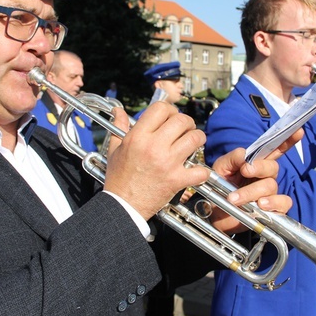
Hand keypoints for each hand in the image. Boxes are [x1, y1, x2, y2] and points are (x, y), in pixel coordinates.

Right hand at [104, 102, 207, 219]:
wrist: (123, 206)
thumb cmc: (118, 178)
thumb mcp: (115, 149)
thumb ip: (119, 127)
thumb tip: (118, 111)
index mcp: (138, 137)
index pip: (161, 109)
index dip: (169, 110)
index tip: (171, 117)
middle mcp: (154, 146)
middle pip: (182, 120)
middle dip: (187, 123)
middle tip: (186, 129)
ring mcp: (168, 163)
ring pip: (195, 139)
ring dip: (198, 139)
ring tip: (193, 144)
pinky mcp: (177, 180)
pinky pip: (200, 170)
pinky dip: (201, 171)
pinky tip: (195, 171)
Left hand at [207, 129, 303, 232]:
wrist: (214, 213)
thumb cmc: (218, 188)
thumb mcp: (220, 169)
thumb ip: (232, 159)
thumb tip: (244, 154)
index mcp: (256, 163)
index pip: (274, 149)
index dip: (287, 140)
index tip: (298, 131)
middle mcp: (266, 176)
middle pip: (272, 167)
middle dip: (259, 167)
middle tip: (244, 171)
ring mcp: (270, 193)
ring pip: (271, 186)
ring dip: (251, 191)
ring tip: (234, 199)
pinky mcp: (273, 209)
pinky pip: (283, 203)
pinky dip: (273, 203)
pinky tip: (260, 205)